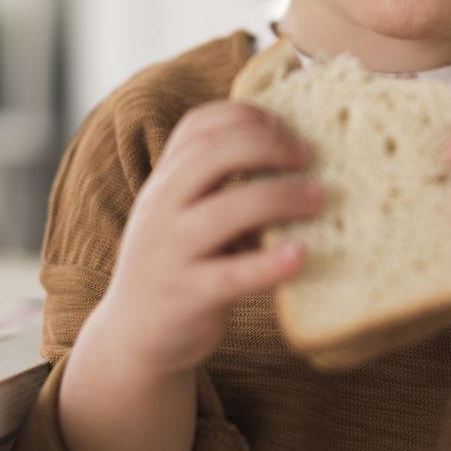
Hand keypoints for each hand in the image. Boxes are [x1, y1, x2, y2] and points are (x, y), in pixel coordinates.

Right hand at [94, 100, 323, 377]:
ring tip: (318, 198)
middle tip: (309, 155)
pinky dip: (268, 263)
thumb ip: (222, 185)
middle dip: (267, 146)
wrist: (133, 336)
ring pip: (224, 211)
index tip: (284, 121)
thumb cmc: (179, 262)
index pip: (197, 126)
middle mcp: (161, 207)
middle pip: (211, 155)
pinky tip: (300, 255)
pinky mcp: (185, 297)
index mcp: (165, 180)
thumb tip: (297, 154)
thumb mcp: (187, 213)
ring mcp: (169, 251)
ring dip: (278, 197)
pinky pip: (230, 275)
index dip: (244, 114)